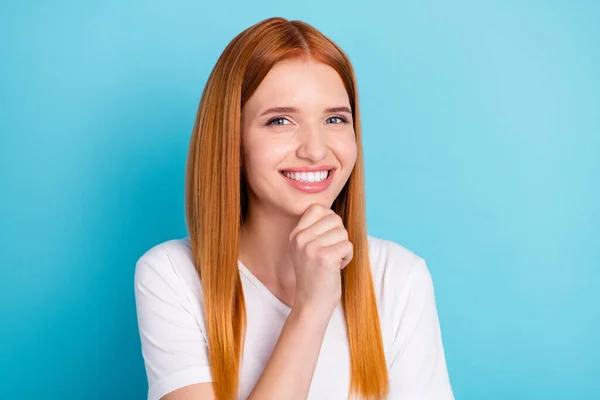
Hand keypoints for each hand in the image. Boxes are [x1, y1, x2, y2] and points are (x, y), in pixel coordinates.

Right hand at [289, 203, 353, 318]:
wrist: (311, 304)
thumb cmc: (316, 275)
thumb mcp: (307, 248)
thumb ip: (316, 230)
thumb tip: (333, 214)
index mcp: (295, 234)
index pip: (317, 207)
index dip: (330, 219)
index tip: (328, 237)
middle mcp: (300, 238)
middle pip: (334, 219)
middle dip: (340, 235)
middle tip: (332, 252)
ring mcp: (311, 247)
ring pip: (343, 232)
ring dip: (344, 247)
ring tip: (333, 261)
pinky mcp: (324, 257)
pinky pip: (348, 245)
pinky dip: (348, 257)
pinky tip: (337, 268)